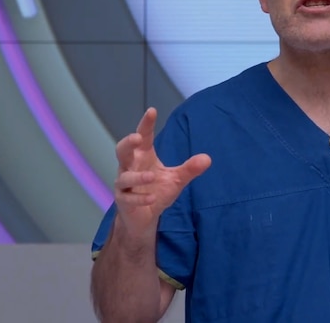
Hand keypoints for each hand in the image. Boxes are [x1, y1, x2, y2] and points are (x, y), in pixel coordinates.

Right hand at [113, 108, 210, 237]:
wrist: (144, 217)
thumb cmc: (156, 191)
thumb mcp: (176, 179)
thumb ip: (190, 169)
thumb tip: (207, 158)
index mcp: (143, 156)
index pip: (144, 137)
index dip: (146, 124)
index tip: (152, 111)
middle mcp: (130, 167)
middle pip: (122, 151)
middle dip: (128, 143)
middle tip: (137, 138)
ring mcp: (125, 184)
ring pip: (125, 176)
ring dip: (138, 176)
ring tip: (152, 176)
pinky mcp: (123, 201)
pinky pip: (128, 198)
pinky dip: (139, 198)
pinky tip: (151, 198)